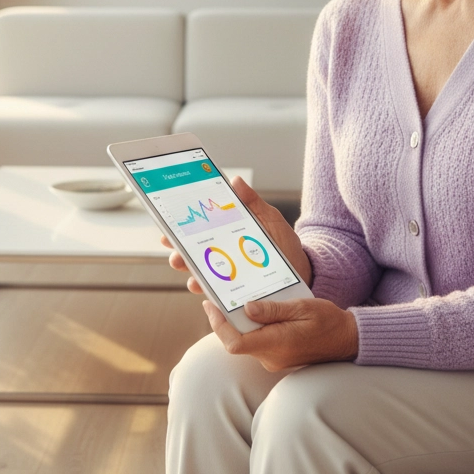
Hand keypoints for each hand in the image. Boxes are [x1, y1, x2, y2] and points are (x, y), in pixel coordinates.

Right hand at [159, 176, 313, 293]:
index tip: (169, 218)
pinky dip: (202, 287)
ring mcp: (226, 273)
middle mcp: (222, 253)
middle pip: (192, 249)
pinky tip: (198, 284)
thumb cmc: (286, 246)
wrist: (304, 273)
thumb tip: (235, 181)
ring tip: (182, 262)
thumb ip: (253, 203)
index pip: (201, 227)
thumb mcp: (271, 219)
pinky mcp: (232, 291)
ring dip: (186, 266)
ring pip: (197, 270)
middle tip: (170, 242)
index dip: (182, 223)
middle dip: (177, 246)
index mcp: (228, 233)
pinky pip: (212, 291)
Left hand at [204, 296, 358, 371]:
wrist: (346, 340)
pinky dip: (249, 328)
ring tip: (232, 299)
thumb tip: (247, 307)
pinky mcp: (276, 357)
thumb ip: (273, 309)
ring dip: (236, 323)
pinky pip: (255, 343)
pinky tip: (251, 311)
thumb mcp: (301, 307)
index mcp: (276, 344)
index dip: (218, 325)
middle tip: (215, 296)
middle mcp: (271, 357)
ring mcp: (273, 360)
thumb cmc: (327, 322)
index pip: (236, 343)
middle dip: (223, 320)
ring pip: (244, 342)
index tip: (211, 305)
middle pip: (236, 341)